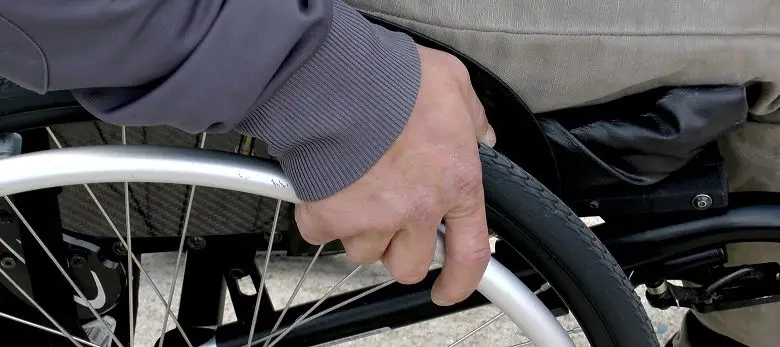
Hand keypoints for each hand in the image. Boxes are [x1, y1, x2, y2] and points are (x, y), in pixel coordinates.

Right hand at [295, 45, 494, 305]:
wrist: (338, 79)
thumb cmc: (395, 79)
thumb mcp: (453, 85)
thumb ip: (471, 117)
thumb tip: (480, 135)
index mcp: (455, 183)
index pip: (470, 253)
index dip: (460, 281)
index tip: (447, 290)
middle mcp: (417, 210)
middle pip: (408, 265)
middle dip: (397, 249)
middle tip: (386, 218)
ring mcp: (373, 219)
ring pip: (364, 252)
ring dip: (359, 230)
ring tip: (352, 189)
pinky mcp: (330, 218)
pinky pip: (322, 234)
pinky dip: (319, 215)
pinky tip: (322, 185)